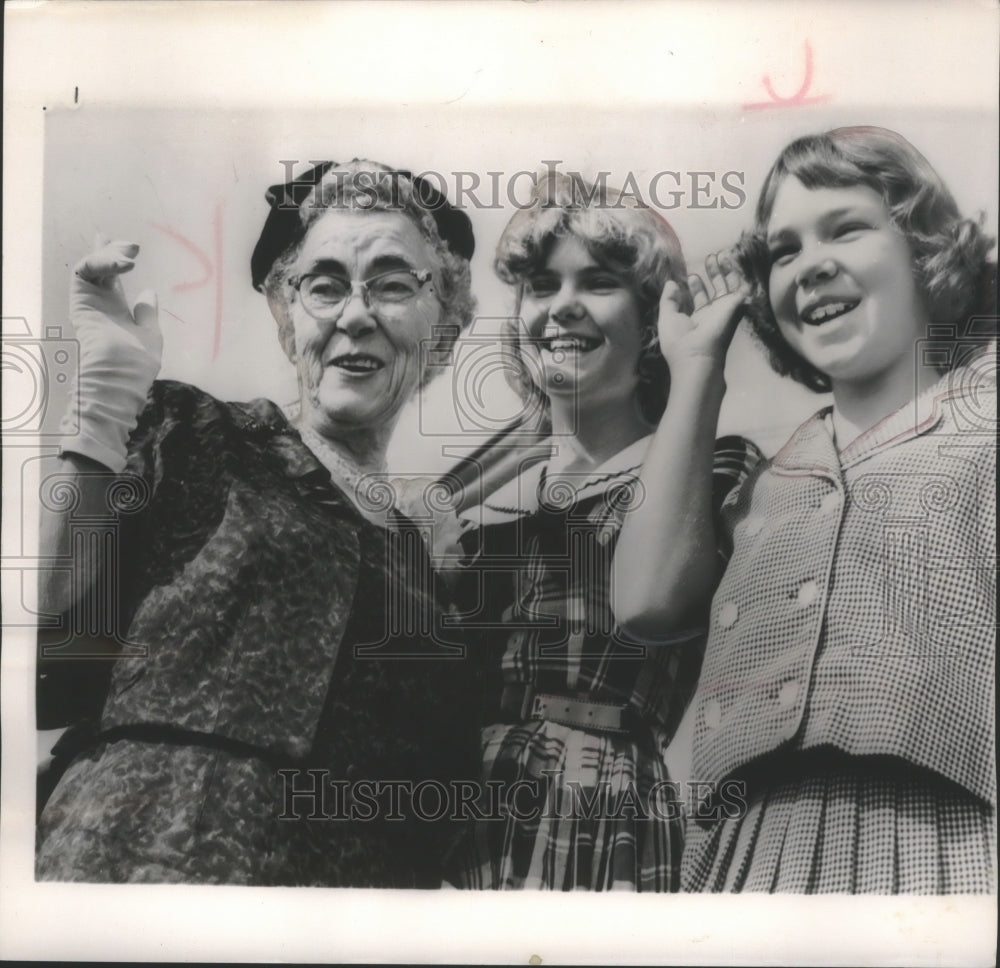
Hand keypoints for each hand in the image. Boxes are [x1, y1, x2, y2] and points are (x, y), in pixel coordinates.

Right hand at [72, 237, 162, 362]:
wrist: (123, 374)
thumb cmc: (138, 363)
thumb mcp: (150, 333)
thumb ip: (147, 313)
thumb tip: (149, 292)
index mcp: (117, 310)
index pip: (114, 279)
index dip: (115, 260)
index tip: (124, 245)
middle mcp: (100, 303)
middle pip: (100, 266)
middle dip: (114, 251)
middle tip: (133, 247)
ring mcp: (89, 301)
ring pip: (92, 266)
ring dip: (110, 256)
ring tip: (129, 260)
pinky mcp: (80, 300)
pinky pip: (84, 271)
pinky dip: (100, 262)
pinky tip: (119, 265)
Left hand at [657, 249, 747, 371]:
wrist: (697, 357)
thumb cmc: (679, 342)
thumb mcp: (666, 318)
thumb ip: (668, 300)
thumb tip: (671, 283)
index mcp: (697, 319)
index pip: (699, 299)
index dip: (696, 286)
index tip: (690, 275)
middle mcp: (713, 314)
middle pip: (715, 289)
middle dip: (713, 274)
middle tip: (709, 258)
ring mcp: (725, 309)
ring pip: (729, 285)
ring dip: (725, 270)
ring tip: (719, 255)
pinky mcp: (735, 305)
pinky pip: (740, 285)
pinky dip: (737, 272)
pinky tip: (732, 259)